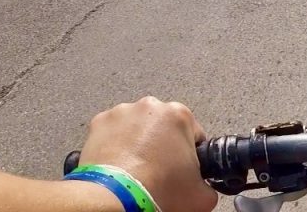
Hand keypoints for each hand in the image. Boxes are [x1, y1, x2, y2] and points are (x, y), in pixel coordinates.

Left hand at [79, 97, 217, 211]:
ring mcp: (122, 113)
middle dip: (162, 146)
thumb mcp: (201, 196)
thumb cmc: (155, 189)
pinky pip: (112, 133)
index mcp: (180, 114)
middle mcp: (151, 107)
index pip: (194, 135)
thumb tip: (203, 190)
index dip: (190, 156)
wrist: (115, 199)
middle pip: (163, 128)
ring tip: (135, 170)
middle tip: (158, 172)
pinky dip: (115, 146)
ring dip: (138, 143)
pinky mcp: (98, 124)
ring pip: (137, 128)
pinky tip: (118, 166)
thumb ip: (208, 187)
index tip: (182, 170)